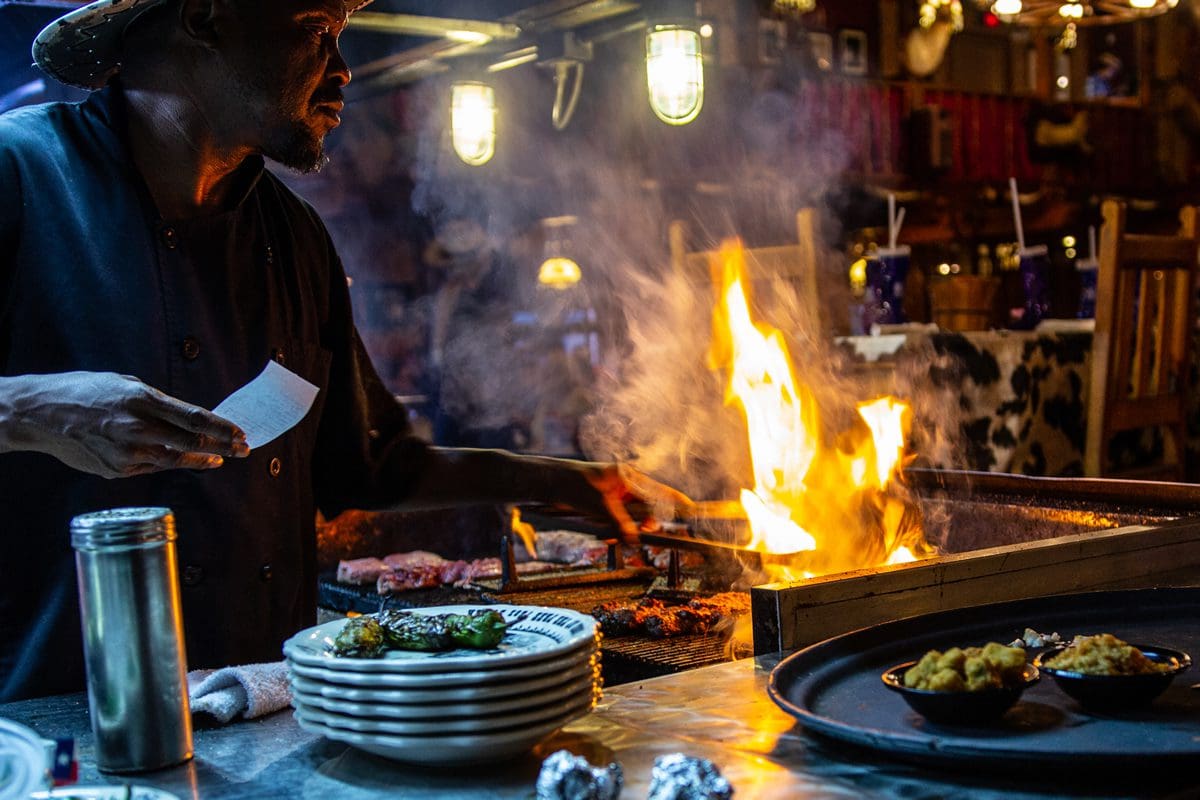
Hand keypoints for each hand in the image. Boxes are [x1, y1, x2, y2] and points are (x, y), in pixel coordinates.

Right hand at [0, 371, 248, 477]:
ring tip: (219, 458)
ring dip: (202, 460)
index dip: (223, 428)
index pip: (195, 417)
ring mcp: (127, 453)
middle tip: (243, 449)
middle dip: (223, 447)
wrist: (41, 414)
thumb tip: (192, 419)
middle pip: (192, 442)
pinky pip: (153, 468)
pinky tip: (185, 461)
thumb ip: (160, 404)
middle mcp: (137, 428)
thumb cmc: (86, 392)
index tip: (241, 433)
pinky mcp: (117, 469)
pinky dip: (172, 464)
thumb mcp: (127, 385)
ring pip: (176, 460)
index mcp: (142, 400)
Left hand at [575, 462, 694, 543]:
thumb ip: (620, 522)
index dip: (677, 503)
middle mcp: (627, 483)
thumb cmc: (573, 485)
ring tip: (610, 534)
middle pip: (649, 507)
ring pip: (633, 516)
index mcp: (629, 477)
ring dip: (626, 528)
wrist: (548, 482)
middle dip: (645, 523)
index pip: (660, 492)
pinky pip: (620, 519)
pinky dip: (615, 528)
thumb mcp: (599, 506)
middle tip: (642, 534)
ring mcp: (617, 493)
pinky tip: (605, 534)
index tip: (695, 511)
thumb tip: (636, 539)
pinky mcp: (608, 502)